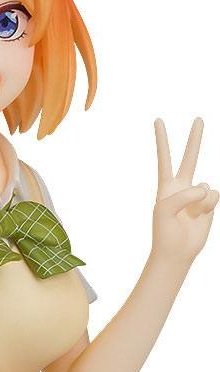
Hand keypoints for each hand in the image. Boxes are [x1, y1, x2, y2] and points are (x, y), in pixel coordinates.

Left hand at [152, 117, 217, 271]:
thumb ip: (184, 194)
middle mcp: (183, 187)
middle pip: (190, 157)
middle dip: (195, 138)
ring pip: (205, 185)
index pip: (165, 158)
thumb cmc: (165, 231)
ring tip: (191, 214)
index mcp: (167, 185)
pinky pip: (213, 195)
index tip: (157, 120)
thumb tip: (205, 189)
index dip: (162, 139)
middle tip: (199, 119)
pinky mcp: (209, 204)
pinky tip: (200, 215)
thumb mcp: (166, 209)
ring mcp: (197, 195)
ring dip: (199, 200)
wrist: (176, 252)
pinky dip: (207, 204)